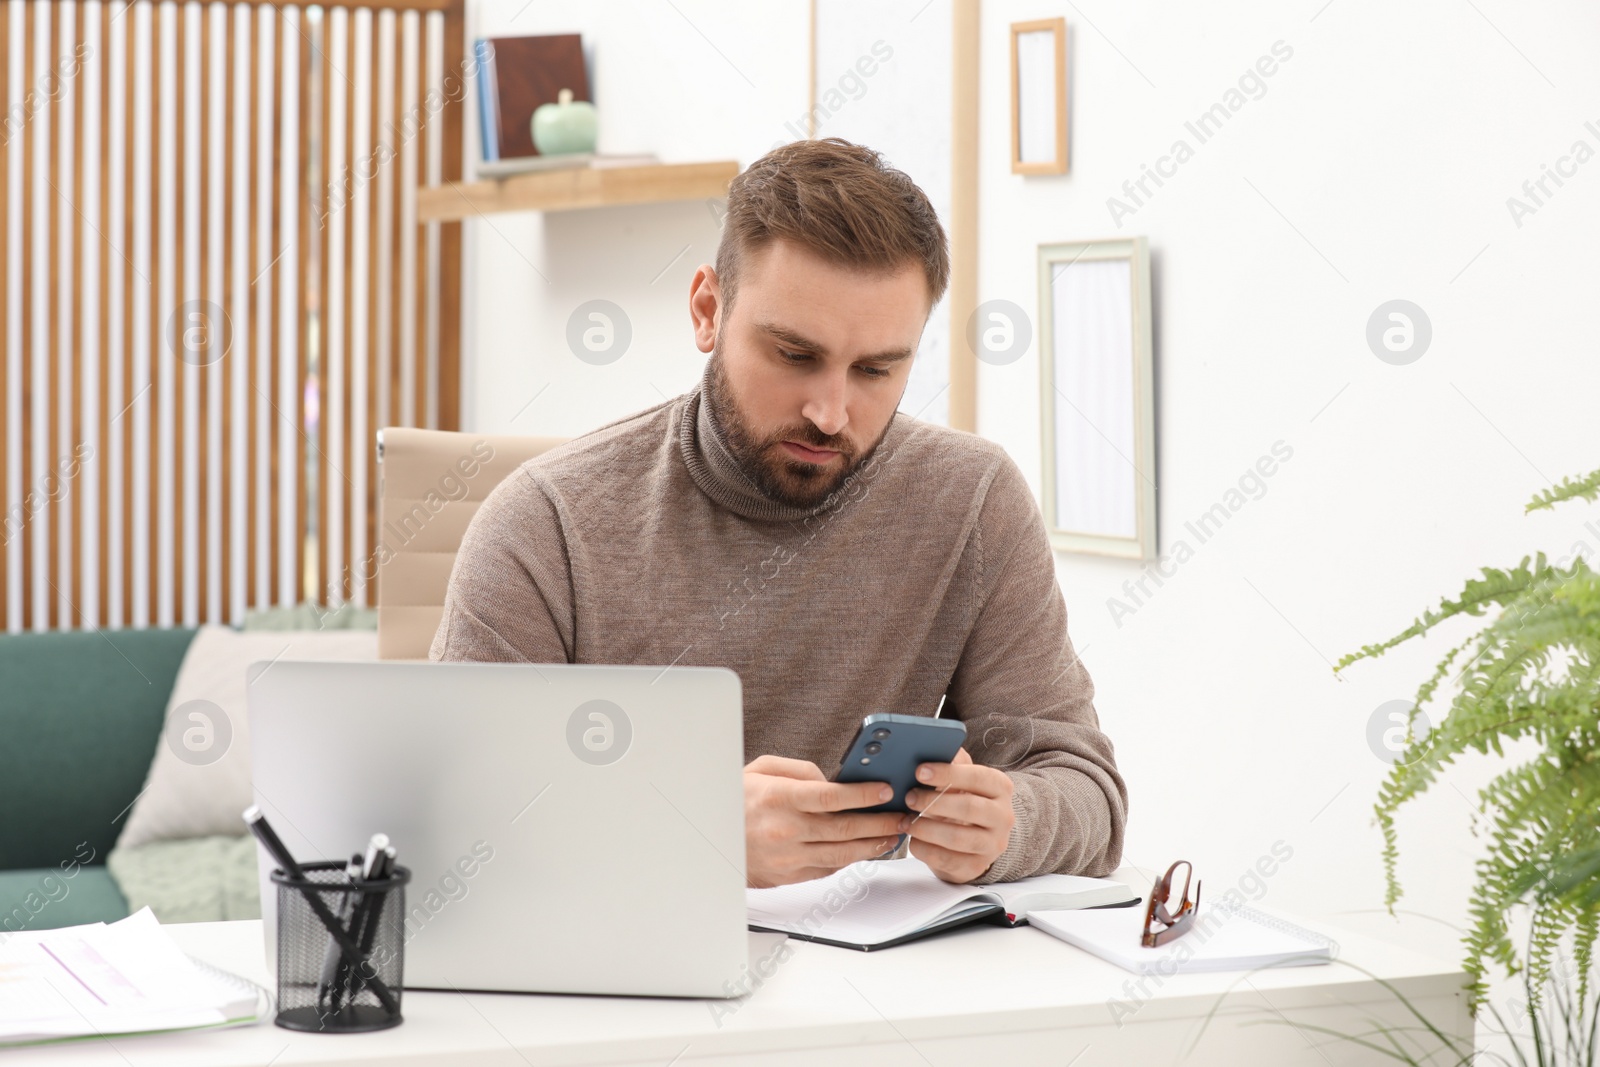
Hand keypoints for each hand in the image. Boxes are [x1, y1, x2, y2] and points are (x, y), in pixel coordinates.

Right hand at [743, 755, 907, 888]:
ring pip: (842, 854)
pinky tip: (867, 849)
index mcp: (779, 798)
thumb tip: (831, 780)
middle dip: (880, 821)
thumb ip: (799, 770)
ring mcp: (788, 857)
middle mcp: (785, 830)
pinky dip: (852, 859)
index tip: (885, 790)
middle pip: (845, 829)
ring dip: (874, 845)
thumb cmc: (736, 800)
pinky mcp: (790, 876)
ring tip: (893, 834)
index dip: (862, 794)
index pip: (830, 797)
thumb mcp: (761, 770)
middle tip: (902, 814)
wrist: (710, 841)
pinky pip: (829, 868)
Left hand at [901, 749, 1014, 883]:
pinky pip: (950, 860)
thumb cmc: (964, 801)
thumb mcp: (963, 780)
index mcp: (1000, 787)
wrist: (976, 840)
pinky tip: (914, 842)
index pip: (978, 777)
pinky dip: (927, 850)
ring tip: (906, 821)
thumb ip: (953, 762)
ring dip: (927, 828)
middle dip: (933, 802)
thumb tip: (933, 745)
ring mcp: (993, 845)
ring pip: (959, 838)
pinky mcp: (977, 867)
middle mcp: (1003, 816)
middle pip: (969, 808)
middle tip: (909, 797)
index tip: (919, 771)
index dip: (948, 774)